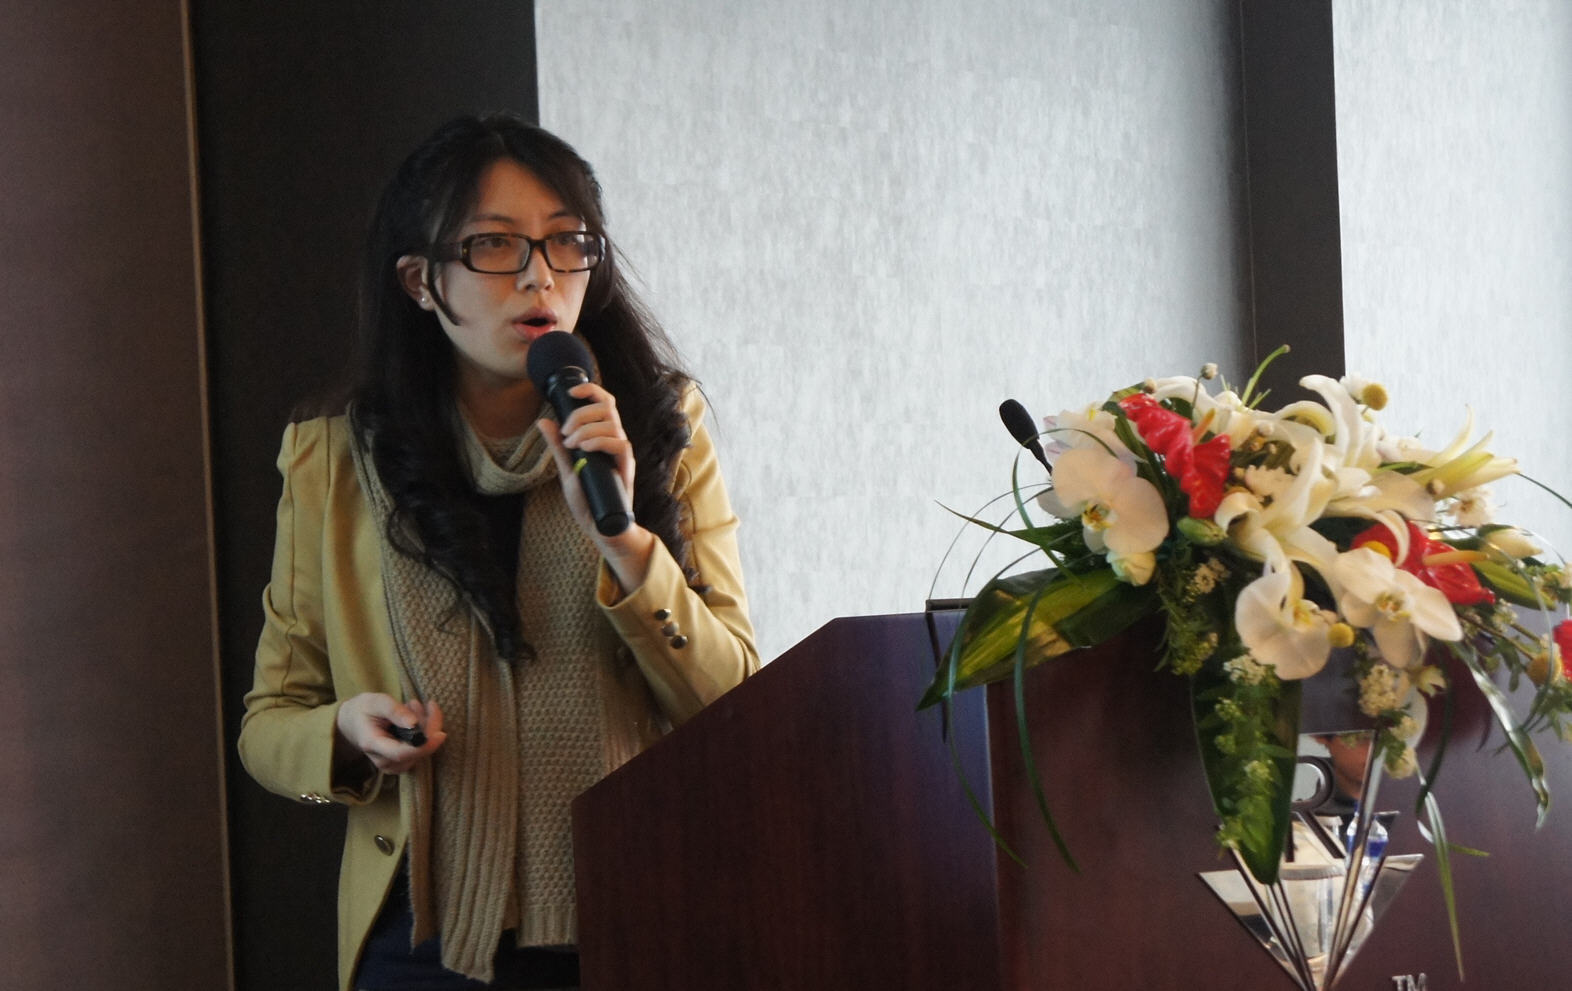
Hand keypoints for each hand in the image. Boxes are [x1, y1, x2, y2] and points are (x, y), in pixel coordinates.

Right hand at [335, 693, 445, 774]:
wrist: (352, 722)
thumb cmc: (364, 709)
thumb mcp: (376, 702)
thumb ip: (395, 711)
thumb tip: (414, 724)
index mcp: (373, 744)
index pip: (402, 753)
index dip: (424, 746)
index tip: (441, 733)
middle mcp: (383, 760)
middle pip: (416, 751)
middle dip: (427, 726)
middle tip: (416, 703)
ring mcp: (392, 764)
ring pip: (422, 750)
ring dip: (426, 726)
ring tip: (412, 706)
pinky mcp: (400, 763)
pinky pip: (420, 750)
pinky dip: (424, 732)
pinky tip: (415, 716)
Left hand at [538, 382, 656, 589]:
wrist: (601, 527)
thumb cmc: (588, 500)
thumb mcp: (567, 470)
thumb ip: (558, 447)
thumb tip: (543, 421)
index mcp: (603, 437)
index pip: (604, 403)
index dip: (590, 390)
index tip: (571, 393)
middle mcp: (616, 440)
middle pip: (608, 407)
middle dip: (582, 413)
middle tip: (565, 433)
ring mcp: (622, 454)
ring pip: (612, 424)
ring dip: (586, 429)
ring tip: (571, 445)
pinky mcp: (626, 467)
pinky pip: (620, 444)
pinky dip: (600, 441)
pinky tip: (585, 448)